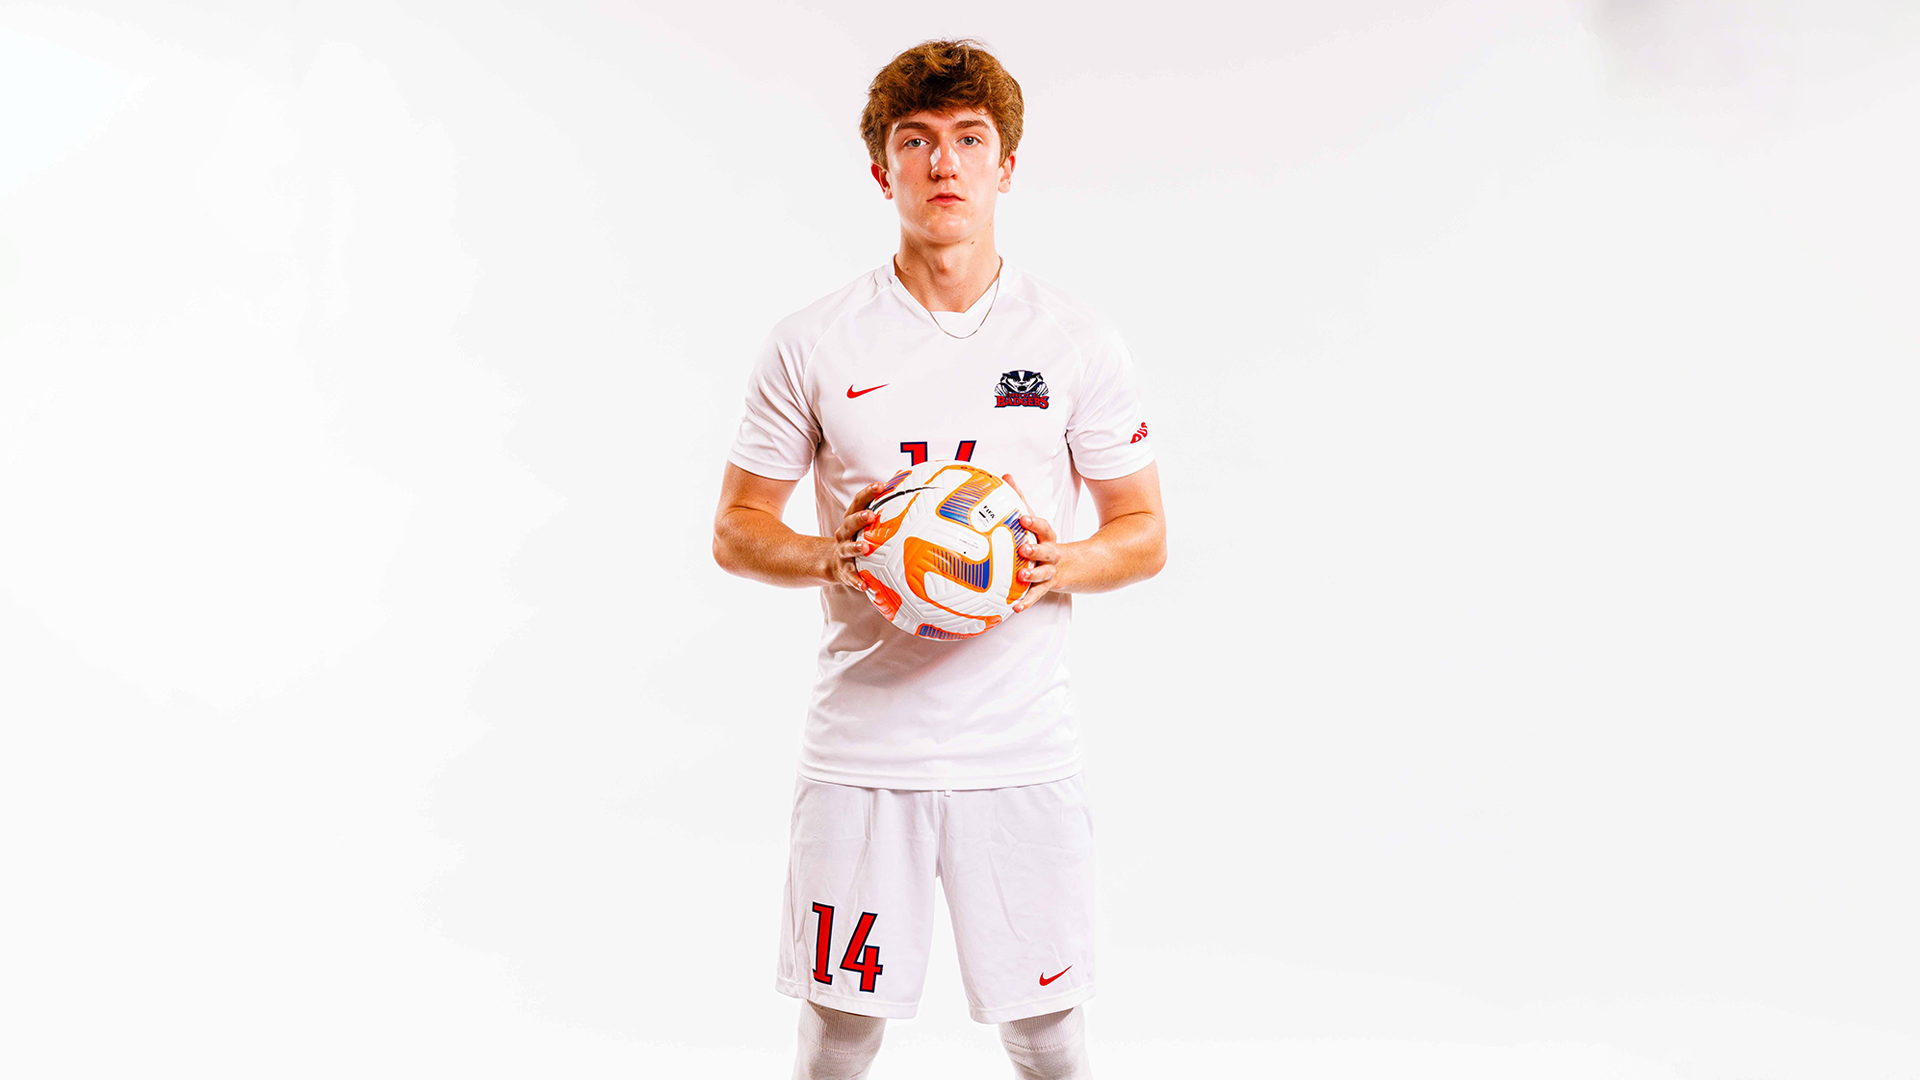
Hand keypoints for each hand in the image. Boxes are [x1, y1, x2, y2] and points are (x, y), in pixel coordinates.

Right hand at [828, 481, 882, 587]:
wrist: (835, 563)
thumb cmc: (858, 539)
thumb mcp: (866, 525)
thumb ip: (884, 511)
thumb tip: (906, 485)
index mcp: (852, 520)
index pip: (858, 502)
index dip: (868, 493)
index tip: (880, 485)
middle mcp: (845, 533)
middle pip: (849, 522)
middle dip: (859, 518)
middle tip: (870, 515)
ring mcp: (843, 552)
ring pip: (847, 548)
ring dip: (856, 547)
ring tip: (866, 548)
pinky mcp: (844, 570)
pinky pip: (850, 576)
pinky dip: (856, 580)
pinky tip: (865, 585)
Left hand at [1001, 473, 1062, 612]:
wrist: (1072, 566)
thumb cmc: (1043, 540)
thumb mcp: (1034, 521)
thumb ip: (1020, 499)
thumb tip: (1005, 476)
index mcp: (1046, 536)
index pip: (1042, 527)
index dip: (1033, 523)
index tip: (1023, 519)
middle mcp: (1050, 553)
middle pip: (1045, 550)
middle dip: (1035, 550)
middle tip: (1023, 549)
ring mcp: (1049, 571)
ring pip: (1043, 574)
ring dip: (1032, 575)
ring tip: (1022, 576)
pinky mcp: (1045, 587)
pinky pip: (1036, 595)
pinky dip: (1026, 602)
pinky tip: (1015, 608)